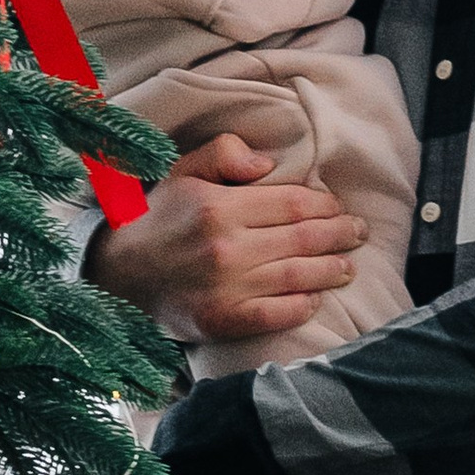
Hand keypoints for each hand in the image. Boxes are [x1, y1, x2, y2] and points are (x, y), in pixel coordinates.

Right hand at [87, 131, 363, 343]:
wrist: (116, 273)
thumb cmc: (156, 218)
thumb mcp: (183, 171)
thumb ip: (225, 154)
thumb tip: (269, 163)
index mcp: (219, 206)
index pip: (292, 203)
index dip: (325, 205)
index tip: (338, 207)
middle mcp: (225, 247)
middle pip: (302, 239)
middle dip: (339, 235)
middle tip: (358, 233)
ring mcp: (225, 288)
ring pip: (295, 277)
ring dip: (330, 271)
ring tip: (348, 266)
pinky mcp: (221, 320)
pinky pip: (274, 315)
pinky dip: (300, 307)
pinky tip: (315, 299)